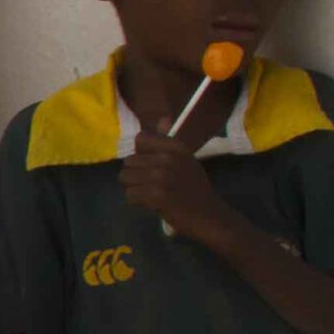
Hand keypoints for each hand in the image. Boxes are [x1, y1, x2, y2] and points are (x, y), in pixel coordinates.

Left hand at [120, 128, 237, 243]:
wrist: (208, 215)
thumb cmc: (195, 188)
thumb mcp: (186, 159)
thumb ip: (169, 141)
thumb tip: (162, 119)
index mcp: (175, 147)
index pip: (140, 139)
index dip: (141, 154)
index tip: (151, 165)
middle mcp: (167, 157)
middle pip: (129, 161)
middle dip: (136, 175)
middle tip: (151, 185)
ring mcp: (161, 176)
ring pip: (126, 177)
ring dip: (134, 188)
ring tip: (150, 193)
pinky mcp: (155, 195)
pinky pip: (130, 194)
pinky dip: (137, 201)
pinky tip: (151, 203)